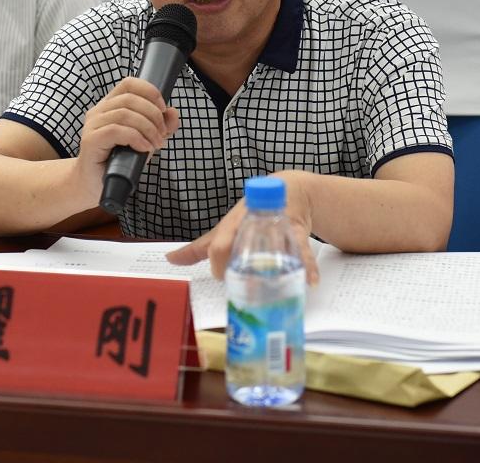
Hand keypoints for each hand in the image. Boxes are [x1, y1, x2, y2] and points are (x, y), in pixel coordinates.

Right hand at [74, 77, 179, 193]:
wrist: (96, 184)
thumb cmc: (120, 160)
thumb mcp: (146, 140)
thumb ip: (162, 126)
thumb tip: (173, 113)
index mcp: (110, 104)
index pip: (129, 84)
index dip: (149, 91)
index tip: (163, 108)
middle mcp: (99, 110)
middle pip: (130, 99)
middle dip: (153, 115)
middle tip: (162, 134)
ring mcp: (93, 125)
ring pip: (125, 114)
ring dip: (148, 128)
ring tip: (156, 144)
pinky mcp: (91, 140)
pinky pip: (116, 130)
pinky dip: (136, 138)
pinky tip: (145, 148)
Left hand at [166, 170, 319, 284]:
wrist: (287, 191)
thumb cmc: (249, 215)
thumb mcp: (224, 230)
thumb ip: (198, 248)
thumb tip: (169, 259)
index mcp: (232, 224)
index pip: (219, 245)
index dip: (219, 265)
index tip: (224, 279)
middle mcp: (251, 221)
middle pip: (244, 243)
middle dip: (244, 267)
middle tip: (247, 288)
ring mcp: (274, 224)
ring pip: (274, 245)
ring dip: (280, 267)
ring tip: (281, 286)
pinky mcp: (296, 229)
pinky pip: (301, 249)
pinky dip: (307, 266)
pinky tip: (310, 281)